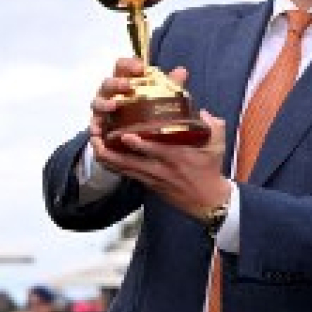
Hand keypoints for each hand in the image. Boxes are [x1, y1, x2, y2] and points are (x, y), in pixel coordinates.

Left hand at [88, 60, 230, 216]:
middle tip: (96, 134)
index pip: (154, 151)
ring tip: (94, 141)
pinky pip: (125, 173)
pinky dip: (113, 164)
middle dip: (110, 150)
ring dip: (106, 156)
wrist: (207, 200)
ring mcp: (151, 177)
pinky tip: (103, 153)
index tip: (124, 134)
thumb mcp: (218, 146)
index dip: (138, 144)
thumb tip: (201, 110)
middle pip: (129, 162)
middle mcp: (160, 168)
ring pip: (123, 168)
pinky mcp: (147, 183)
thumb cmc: (211, 169)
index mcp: (177, 157)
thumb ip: (212, 125)